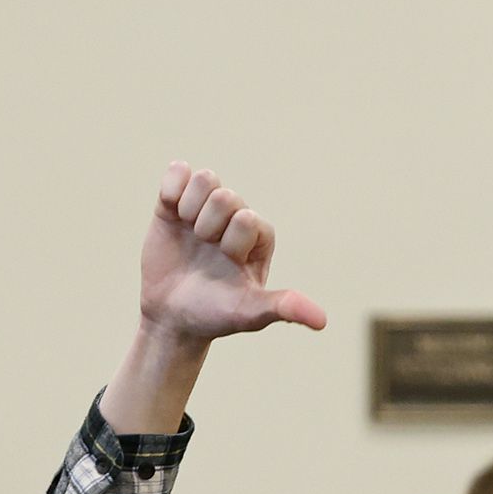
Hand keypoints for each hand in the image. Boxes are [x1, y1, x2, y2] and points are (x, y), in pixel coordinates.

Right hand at [135, 163, 326, 345]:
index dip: (230, 242)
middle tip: (203, 251)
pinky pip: (177, 172)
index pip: (247, 218)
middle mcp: (235, 215)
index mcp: (259, 235)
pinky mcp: (174, 203)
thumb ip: (283, 308)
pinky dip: (171, 188)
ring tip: (187, 233)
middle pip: (224, 196)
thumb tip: (322, 322)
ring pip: (203, 179)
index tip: (226, 263)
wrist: (171, 317)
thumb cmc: (213, 315)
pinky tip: (171, 213)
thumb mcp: (248, 313)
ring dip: (189, 209)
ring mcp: (205, 207)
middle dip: (208, 229)